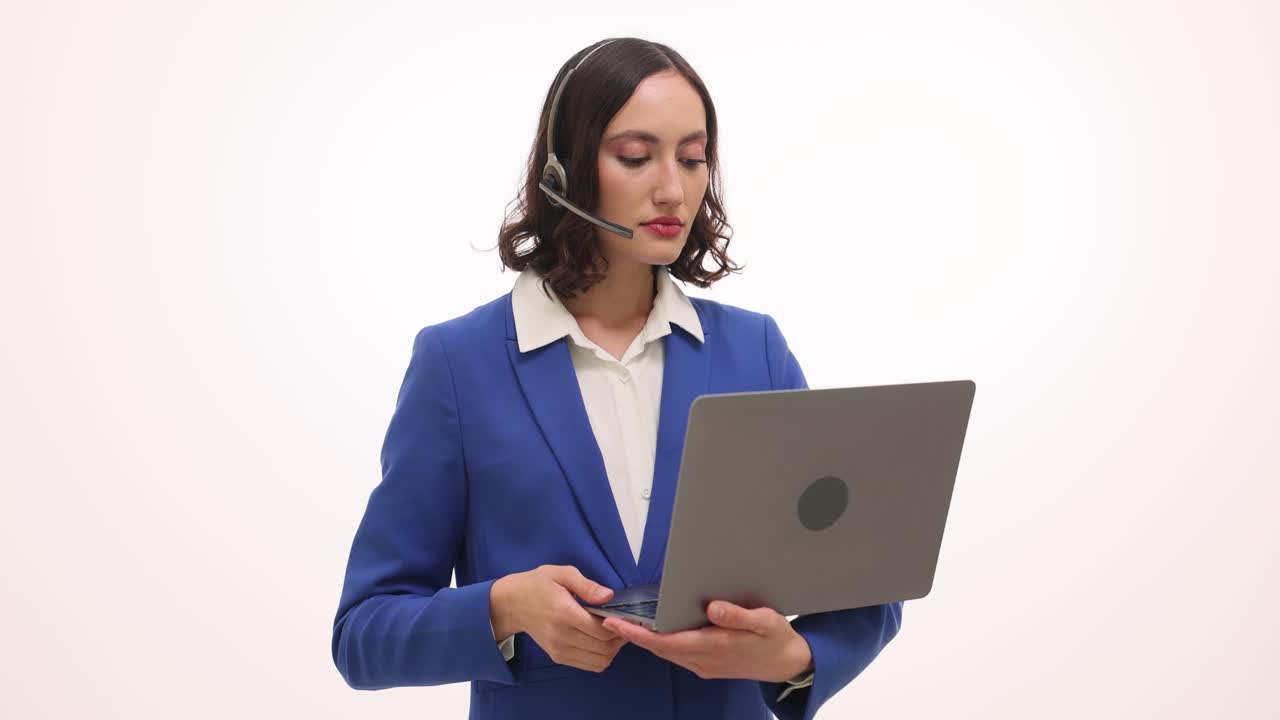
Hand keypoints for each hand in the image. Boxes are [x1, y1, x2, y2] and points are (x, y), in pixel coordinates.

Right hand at [490, 564, 628, 672]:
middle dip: (620, 637)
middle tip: (622, 622)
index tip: (624, 614)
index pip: (602, 630)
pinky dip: (601, 656)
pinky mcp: (558, 657)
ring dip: (613, 649)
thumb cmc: (538, 585)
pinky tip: (600, 640)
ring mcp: (560, 650)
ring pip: (600, 661)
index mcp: (564, 613)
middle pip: (605, 648)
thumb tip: (609, 596)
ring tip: (611, 631)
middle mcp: (562, 637)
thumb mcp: (562, 574)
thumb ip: (587, 586)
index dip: (619, 625)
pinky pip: (590, 665)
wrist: (512, 604)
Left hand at [601, 600, 812, 683]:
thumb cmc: (776, 638)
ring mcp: (704, 665)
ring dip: (645, 641)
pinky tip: (654, 632)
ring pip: (667, 653)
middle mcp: (705, 659)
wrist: (787, 663)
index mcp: (715, 645)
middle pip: (660, 649)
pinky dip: (660, 644)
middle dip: (634, 636)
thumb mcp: (766, 621)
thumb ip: (739, 616)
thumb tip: (712, 608)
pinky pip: (677, 655)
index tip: (619, 624)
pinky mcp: (706, 665)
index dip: (640, 635)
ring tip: (624, 623)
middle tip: (610, 619)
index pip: (668, 642)